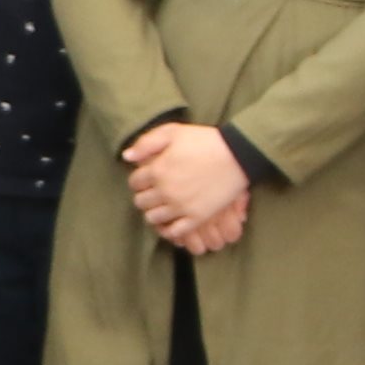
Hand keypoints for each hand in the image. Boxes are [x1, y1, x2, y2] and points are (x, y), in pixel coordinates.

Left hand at [122, 121, 251, 253]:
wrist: (237, 155)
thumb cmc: (205, 140)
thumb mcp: (174, 132)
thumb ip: (147, 142)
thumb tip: (127, 157)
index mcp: (158, 170)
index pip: (134, 182)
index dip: (139, 180)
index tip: (149, 178)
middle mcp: (165, 190)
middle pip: (140, 202)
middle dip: (145, 196)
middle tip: (155, 192)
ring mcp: (181, 206)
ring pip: (153, 218)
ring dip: (154, 213)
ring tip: (163, 206)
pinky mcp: (196, 217)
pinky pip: (174, 232)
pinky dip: (169, 230)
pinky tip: (173, 221)